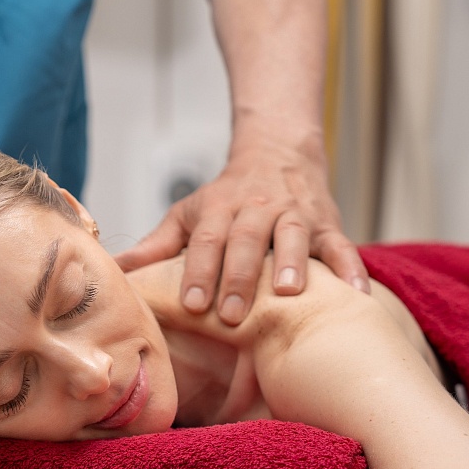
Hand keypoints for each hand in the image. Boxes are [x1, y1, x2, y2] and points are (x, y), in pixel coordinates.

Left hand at [115, 140, 365, 324]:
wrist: (278, 154)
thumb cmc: (225, 198)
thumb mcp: (188, 215)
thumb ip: (156, 246)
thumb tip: (114, 269)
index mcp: (220, 208)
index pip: (207, 239)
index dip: (199, 270)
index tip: (192, 304)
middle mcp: (258, 209)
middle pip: (247, 241)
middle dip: (239, 277)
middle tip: (231, 314)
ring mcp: (296, 215)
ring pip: (294, 237)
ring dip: (292, 264)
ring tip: (289, 294)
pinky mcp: (328, 225)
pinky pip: (342, 247)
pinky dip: (351, 270)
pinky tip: (354, 297)